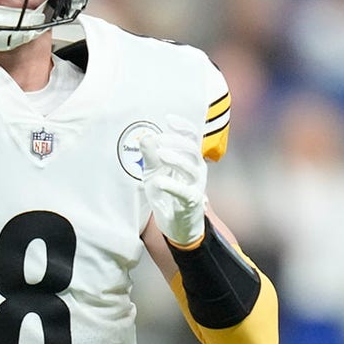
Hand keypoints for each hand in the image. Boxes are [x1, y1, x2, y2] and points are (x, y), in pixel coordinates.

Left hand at [139, 115, 206, 246]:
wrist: (176, 224)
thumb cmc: (166, 193)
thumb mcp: (153, 172)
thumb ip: (150, 156)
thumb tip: (145, 137)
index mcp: (189, 159)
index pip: (192, 139)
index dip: (183, 127)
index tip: (168, 119)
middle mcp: (197, 170)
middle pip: (193, 151)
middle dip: (177, 142)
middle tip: (159, 138)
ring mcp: (197, 186)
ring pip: (192, 169)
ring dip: (177, 160)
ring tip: (160, 155)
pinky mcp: (192, 202)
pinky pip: (185, 192)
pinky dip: (173, 186)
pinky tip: (159, 182)